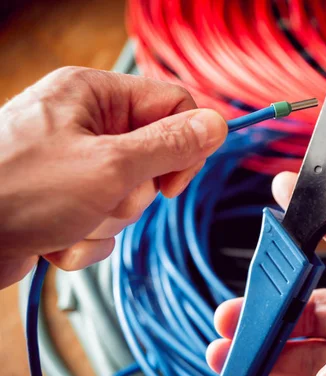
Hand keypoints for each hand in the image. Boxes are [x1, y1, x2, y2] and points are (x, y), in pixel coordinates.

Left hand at [0, 67, 226, 287]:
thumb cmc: (18, 190)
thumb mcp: (111, 165)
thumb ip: (171, 145)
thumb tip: (216, 124)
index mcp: (95, 95)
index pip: (173, 105)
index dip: (185, 145)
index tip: (174, 182)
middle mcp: (86, 125)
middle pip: (154, 158)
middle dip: (133, 194)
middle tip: (104, 198)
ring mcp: (76, 165)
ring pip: (131, 197)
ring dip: (108, 221)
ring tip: (71, 220)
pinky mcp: (66, 200)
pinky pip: (105, 221)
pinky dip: (87, 238)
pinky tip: (55, 239)